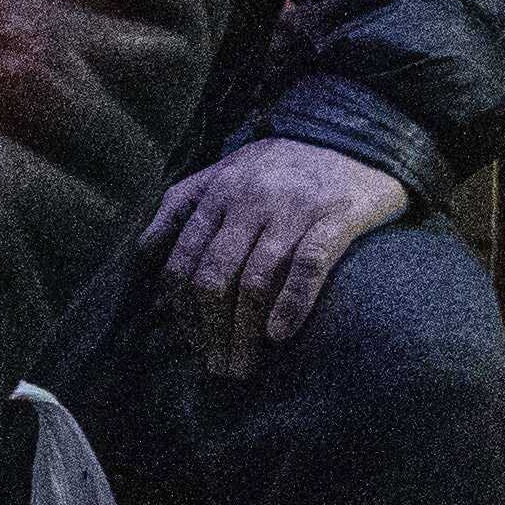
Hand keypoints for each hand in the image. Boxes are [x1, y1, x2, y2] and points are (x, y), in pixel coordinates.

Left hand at [151, 136, 413, 370]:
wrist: (358, 137)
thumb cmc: (285, 165)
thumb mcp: (226, 171)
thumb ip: (183, 204)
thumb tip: (145, 251)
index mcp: (219, 191)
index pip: (184, 261)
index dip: (182, 311)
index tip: (192, 343)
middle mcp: (250, 199)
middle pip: (215, 278)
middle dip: (210, 332)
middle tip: (217, 368)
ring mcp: (293, 208)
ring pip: (255, 280)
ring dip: (243, 333)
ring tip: (242, 368)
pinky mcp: (336, 217)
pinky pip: (308, 266)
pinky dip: (290, 305)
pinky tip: (279, 337)